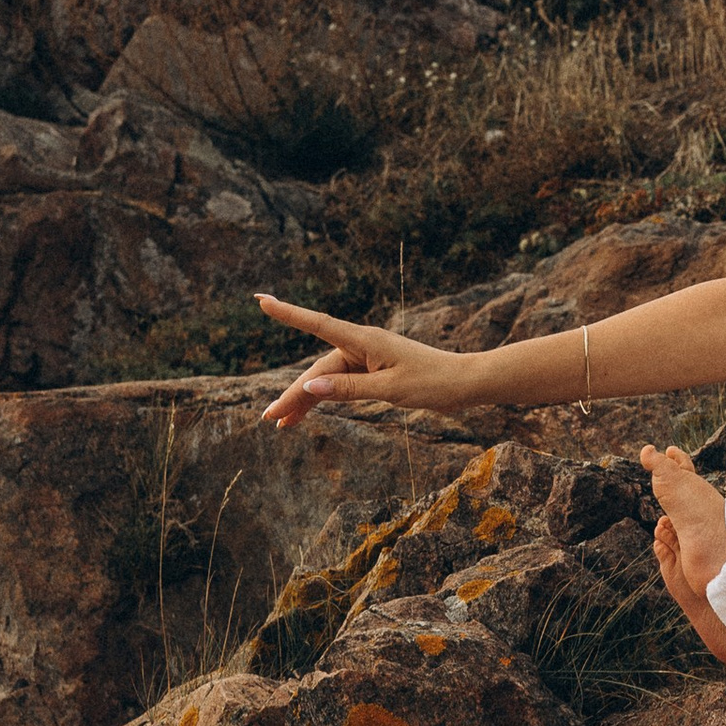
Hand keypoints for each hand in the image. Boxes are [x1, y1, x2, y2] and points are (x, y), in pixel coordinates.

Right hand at [254, 294, 476, 427]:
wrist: (465, 383)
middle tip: (269, 418)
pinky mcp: (374, 373)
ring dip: (305, 401)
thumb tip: (311, 386)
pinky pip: (341, 385)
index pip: (317, 324)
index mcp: (364, 341)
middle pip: (318, 370)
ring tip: (281, 425)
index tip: (261, 300)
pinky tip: (307, 414)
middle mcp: (361, 346)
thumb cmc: (434, 382)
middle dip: (293, 394)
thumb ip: (349, 389)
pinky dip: (325, 399)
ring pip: (327, 380)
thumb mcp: (390, 389)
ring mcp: (366, 360)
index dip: (287, 314)